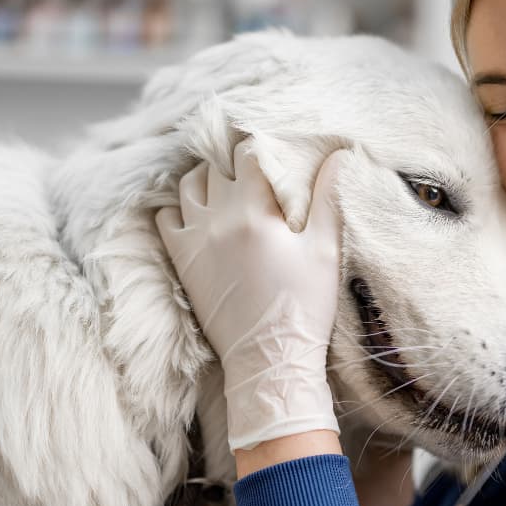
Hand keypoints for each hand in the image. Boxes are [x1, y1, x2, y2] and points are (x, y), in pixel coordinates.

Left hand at [156, 143, 345, 453]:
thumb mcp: (326, 249)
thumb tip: (340, 154)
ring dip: (207, 178)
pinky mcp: (182, 261)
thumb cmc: (305, 306)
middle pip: (216, 165)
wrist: (269, 358)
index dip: (263, 147)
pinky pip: (165, 217)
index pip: (248, 153)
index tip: (275, 152)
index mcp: (253, 210)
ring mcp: (194, 239)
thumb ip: (329, 197)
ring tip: (229, 186)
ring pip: (188, 185)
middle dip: (235, 160)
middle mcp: (216, 218)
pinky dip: (179, 208)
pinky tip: (202, 213)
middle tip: (255, 168)